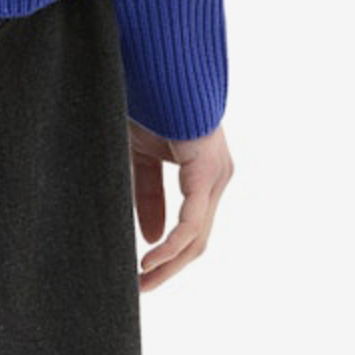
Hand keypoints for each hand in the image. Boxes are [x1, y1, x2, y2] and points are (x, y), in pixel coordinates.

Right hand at [128, 116, 233, 291]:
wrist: (154, 65)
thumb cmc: (148, 102)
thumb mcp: (140, 156)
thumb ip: (147, 195)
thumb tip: (150, 239)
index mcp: (202, 174)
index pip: (188, 227)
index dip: (164, 255)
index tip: (138, 275)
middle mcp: (215, 178)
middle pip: (196, 239)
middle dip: (167, 267)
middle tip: (139, 288)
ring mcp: (216, 176)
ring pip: (197, 237)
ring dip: (169, 264)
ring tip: (141, 281)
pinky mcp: (208, 172)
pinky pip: (192, 221)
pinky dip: (172, 244)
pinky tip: (150, 259)